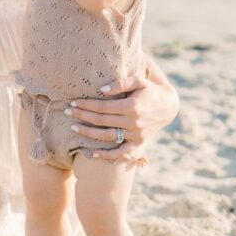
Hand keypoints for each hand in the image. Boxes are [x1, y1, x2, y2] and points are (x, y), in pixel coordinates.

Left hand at [62, 73, 177, 160]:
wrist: (168, 106)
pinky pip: (121, 153)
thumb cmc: (149, 89)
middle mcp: (133, 122)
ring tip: (73, 128)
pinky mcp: (138, 144)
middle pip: (101, 121)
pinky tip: (92, 154)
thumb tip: (101, 89)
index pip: (103, 107)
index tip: (73, 102)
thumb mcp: (139, 80)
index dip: (86, 105)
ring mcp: (135, 135)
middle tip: (66, 111)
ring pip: (107, 136)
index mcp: (131, 106)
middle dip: (82, 116)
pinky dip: (107, 155)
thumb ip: (121, 83)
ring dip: (88, 133)